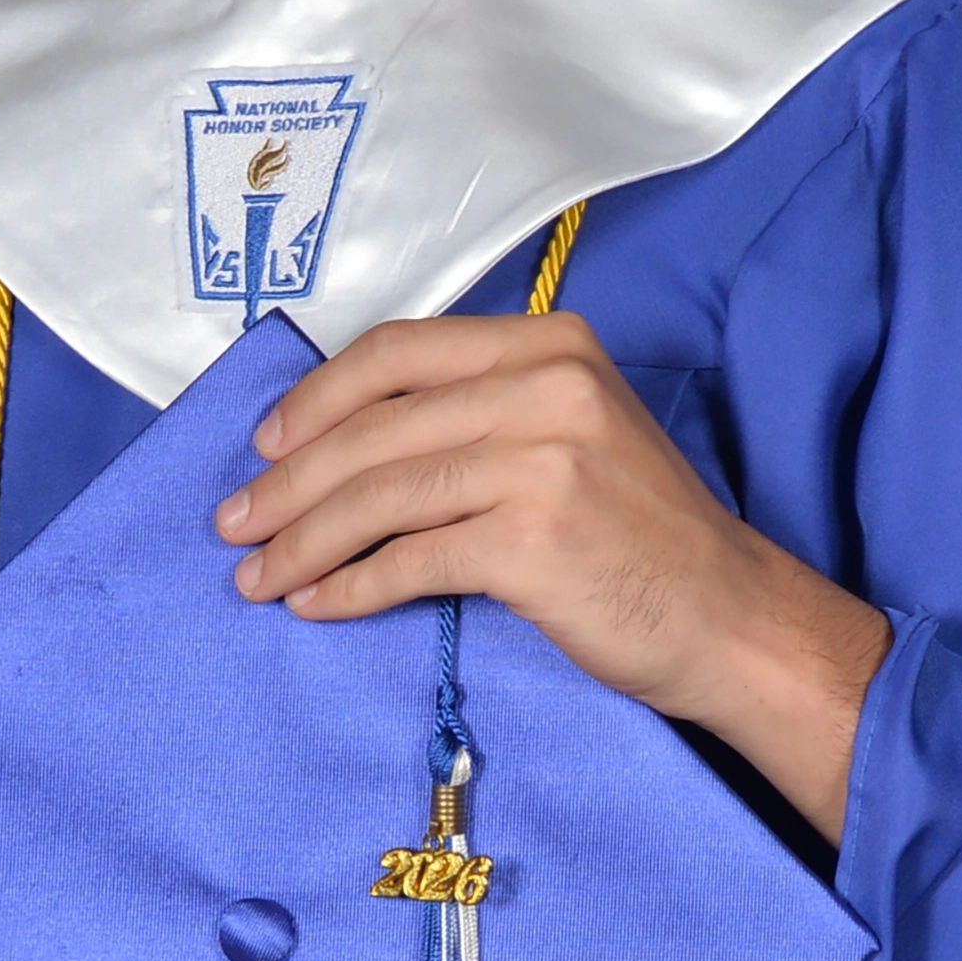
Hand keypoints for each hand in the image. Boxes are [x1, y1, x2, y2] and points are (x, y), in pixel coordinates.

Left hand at [215, 311, 889, 844]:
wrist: (727, 616)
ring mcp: (541, 460)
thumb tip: (339, 442)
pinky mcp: (532, 539)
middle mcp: (545, 386)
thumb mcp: (570, 431)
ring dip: (303, 540)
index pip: (398, 354)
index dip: (316, 399)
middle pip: (375, 428)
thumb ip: (479, 412)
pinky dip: (352, 586)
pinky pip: (410, 560)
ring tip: (258, 575)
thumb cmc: (641, 533)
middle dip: (288, 482)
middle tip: (234, 522)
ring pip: (381, 495)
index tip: (266, 444)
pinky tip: (318, 604)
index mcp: (549, 344)